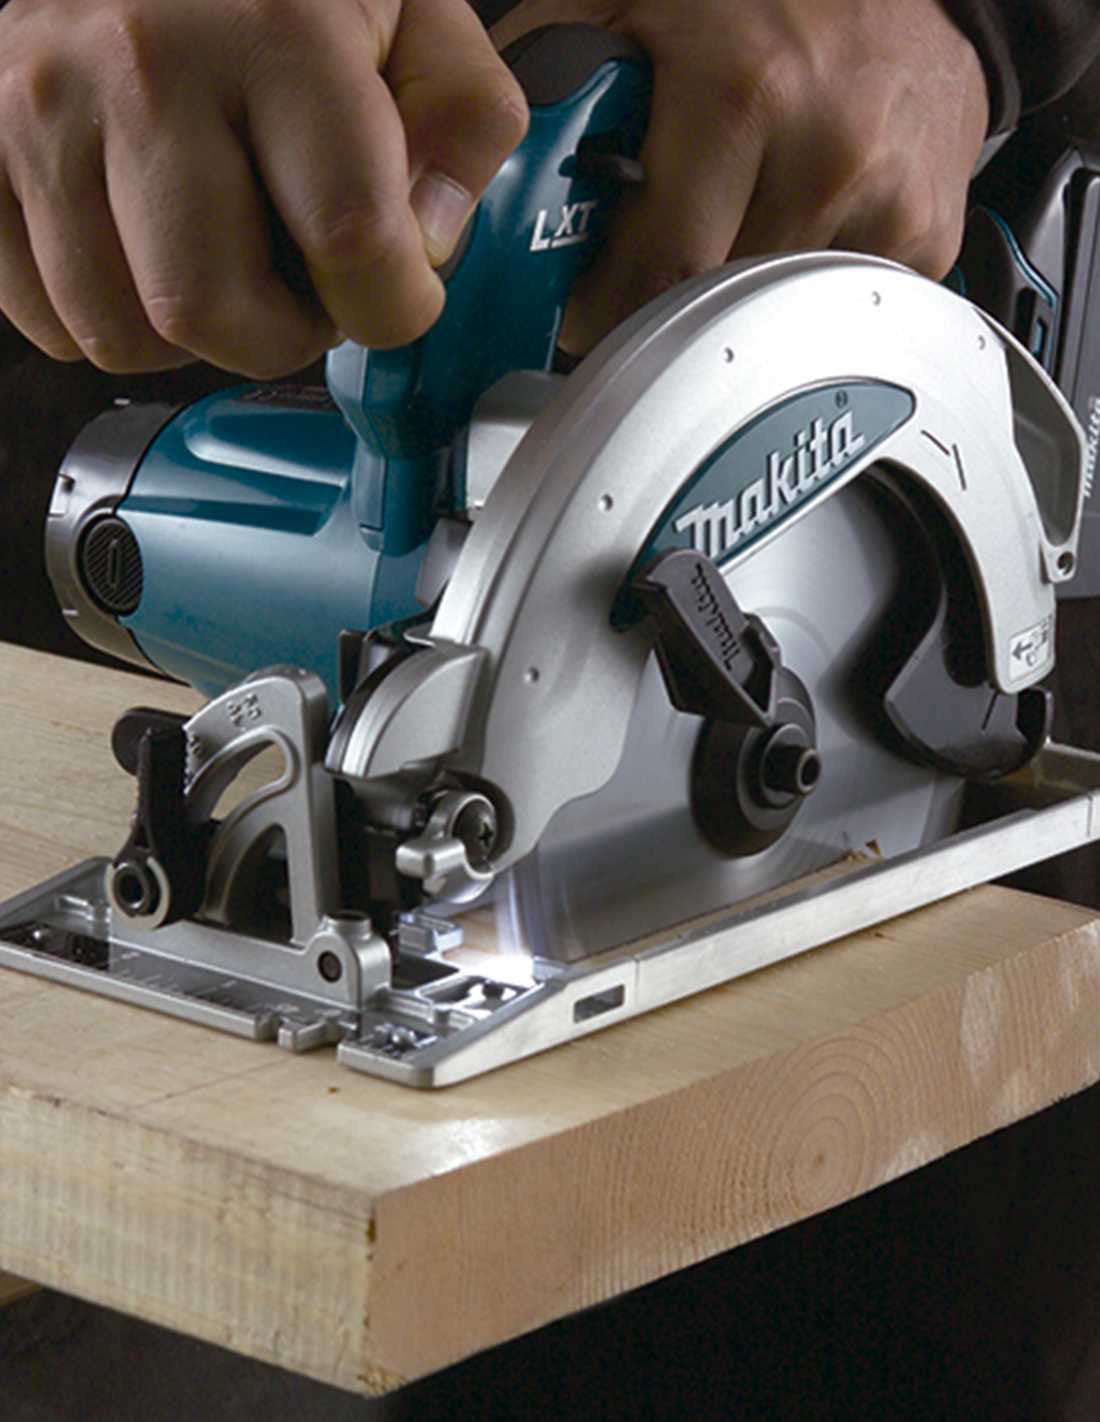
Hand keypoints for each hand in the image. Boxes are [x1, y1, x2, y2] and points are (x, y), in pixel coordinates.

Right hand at [0, 0, 527, 375]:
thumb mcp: (408, 9)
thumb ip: (460, 121)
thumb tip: (430, 240)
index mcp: (274, 32)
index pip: (351, 239)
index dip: (393, 304)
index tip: (397, 293)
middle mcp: (141, 68)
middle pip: (213, 313)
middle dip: (281, 335)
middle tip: (302, 287)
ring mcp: (41, 111)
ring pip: (121, 333)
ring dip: (191, 333)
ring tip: (221, 255)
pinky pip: (45, 317)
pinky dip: (107, 312)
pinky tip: (144, 249)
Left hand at [492, 0, 988, 351]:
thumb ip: (555, 76)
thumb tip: (485, 173)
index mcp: (743, 91)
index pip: (657, 270)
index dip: (607, 308)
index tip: (586, 310)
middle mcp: (826, 148)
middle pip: (712, 307)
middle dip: (661, 306)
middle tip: (645, 274)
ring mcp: (885, 198)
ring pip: (768, 318)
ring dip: (730, 300)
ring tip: (725, 232)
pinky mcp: (926, 233)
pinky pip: (832, 306)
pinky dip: (798, 289)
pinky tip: (794, 228)